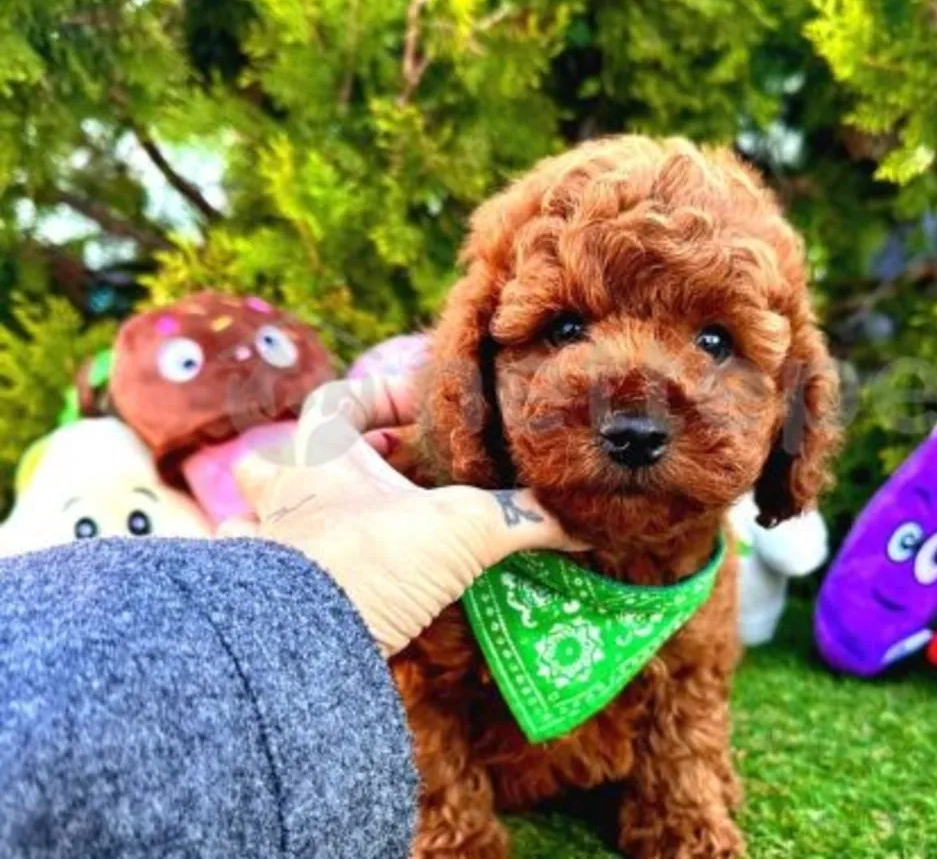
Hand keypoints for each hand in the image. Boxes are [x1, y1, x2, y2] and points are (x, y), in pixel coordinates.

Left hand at [222, 378, 583, 656]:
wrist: (300, 648)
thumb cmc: (369, 562)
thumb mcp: (459, 531)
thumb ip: (521, 522)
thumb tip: (583, 523)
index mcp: (324, 460)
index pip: (337, 399)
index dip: (378, 392)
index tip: (420, 408)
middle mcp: (285, 499)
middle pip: (275, 459)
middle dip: (314, 463)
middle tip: (367, 475)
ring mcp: (263, 554)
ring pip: (249, 521)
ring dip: (279, 522)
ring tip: (327, 532)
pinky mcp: (259, 608)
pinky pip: (249, 589)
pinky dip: (270, 589)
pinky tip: (303, 597)